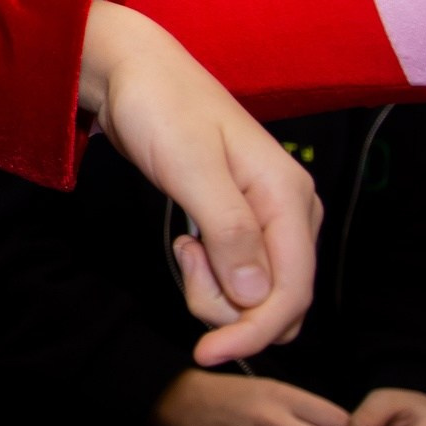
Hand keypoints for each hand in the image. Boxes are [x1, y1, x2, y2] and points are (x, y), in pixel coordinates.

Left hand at [81, 1, 319, 365]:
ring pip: (258, 292)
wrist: (132, 73)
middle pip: (280, 300)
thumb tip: (257, 296)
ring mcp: (267, 217)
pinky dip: (211, 274)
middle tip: (184, 260)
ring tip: (183, 245)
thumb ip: (228, 231)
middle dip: (231, 307)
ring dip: (216, 289)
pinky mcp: (240, 220)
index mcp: (289, 198)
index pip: (293, 291)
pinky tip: (187, 243)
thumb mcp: (190, 167)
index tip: (206, 353)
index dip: (254, 331)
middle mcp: (290, 211)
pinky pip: (239, 273)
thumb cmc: (160, 109)